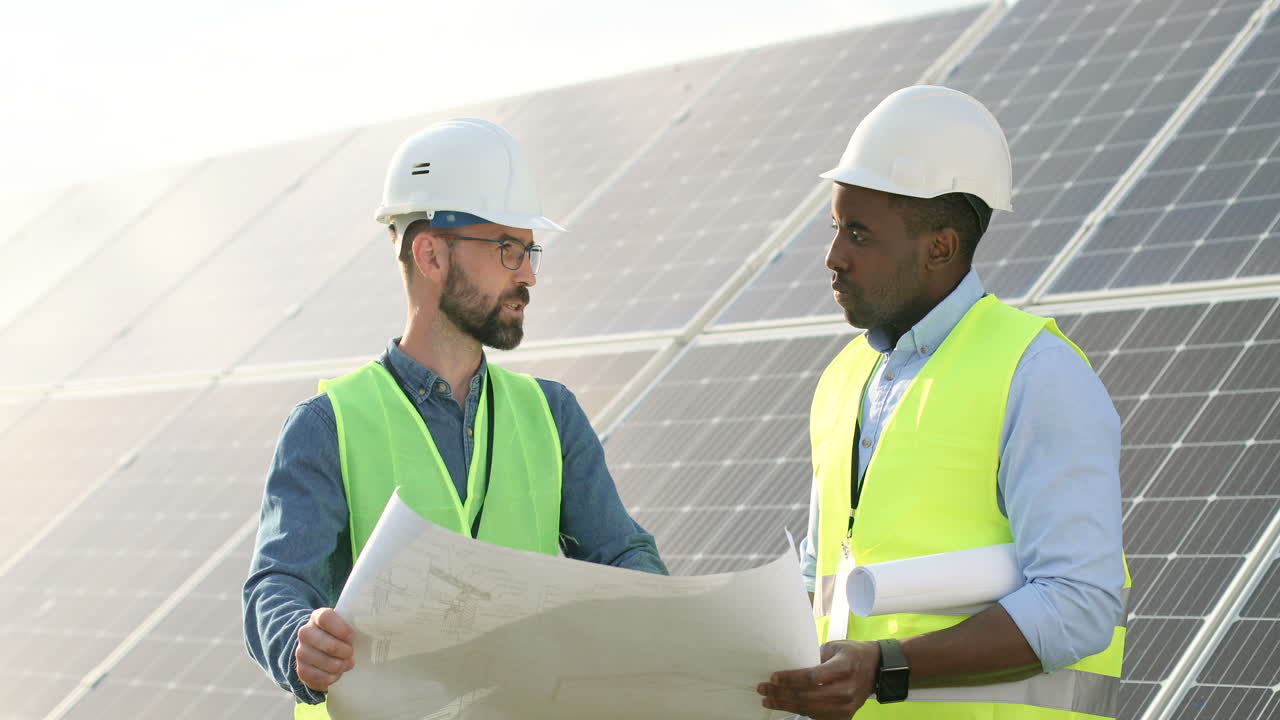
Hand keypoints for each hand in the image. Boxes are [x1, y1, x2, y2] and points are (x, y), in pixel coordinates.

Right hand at [296, 607, 354, 691]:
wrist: (316, 649)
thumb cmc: (337, 635)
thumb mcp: (343, 624)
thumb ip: (353, 623)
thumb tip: (377, 627)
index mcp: (317, 617)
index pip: (325, 618)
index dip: (341, 629)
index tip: (352, 637)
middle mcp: (305, 633)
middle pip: (329, 645)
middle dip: (345, 652)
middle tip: (351, 653)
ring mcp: (301, 652)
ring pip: (326, 663)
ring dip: (340, 666)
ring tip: (346, 663)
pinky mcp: (301, 670)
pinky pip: (320, 677)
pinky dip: (332, 677)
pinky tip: (337, 673)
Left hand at [757, 640, 879, 719]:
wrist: (876, 668)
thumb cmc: (851, 654)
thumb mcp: (833, 647)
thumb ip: (814, 657)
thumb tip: (788, 666)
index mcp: (845, 668)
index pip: (813, 676)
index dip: (791, 678)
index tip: (773, 676)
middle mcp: (847, 689)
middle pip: (807, 695)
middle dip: (781, 693)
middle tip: (762, 688)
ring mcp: (847, 707)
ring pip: (810, 709)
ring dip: (785, 705)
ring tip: (768, 700)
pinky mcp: (845, 717)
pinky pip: (817, 717)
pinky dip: (799, 711)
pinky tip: (784, 706)